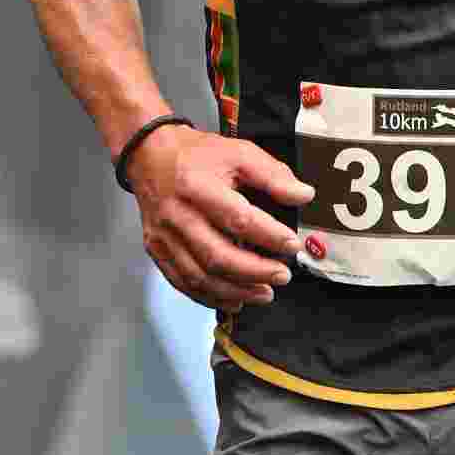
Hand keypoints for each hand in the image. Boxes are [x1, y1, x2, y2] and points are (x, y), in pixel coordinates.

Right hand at [130, 128, 313, 310]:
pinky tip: (234, 301)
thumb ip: (273, 175)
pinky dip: (210, 297)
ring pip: (200, 276)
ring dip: (236, 291)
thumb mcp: (239, 153)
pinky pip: (182, 282)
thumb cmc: (197, 155)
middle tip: (283, 276)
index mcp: (198, 186)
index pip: (237, 219)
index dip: (268, 236)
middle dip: (255, 272)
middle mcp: (177, 215)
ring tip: (265, 293)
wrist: (150, 156)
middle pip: (218, 256)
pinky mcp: (156, 250)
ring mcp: (164, 236)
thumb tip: (304, 195)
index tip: (292, 245)